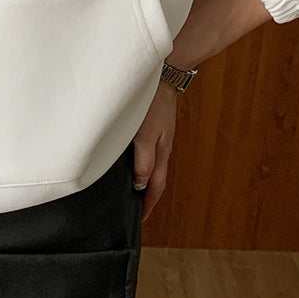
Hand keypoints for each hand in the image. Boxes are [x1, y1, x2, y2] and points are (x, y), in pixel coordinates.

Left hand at [132, 77, 178, 222]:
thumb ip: (143, 160)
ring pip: (153, 169)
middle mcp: (162, 150)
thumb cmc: (153, 105)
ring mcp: (160, 140)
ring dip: (145, 183)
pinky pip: (150, 156)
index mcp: (162, 155)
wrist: (164, 77)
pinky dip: (144, 167)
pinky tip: (135, 165)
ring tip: (134, 194)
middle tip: (136, 211)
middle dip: (147, 198)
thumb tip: (141, 184)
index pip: (156, 188)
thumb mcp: (145, 135)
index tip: (140, 220)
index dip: (148, 205)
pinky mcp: (156, 130)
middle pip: (156, 181)